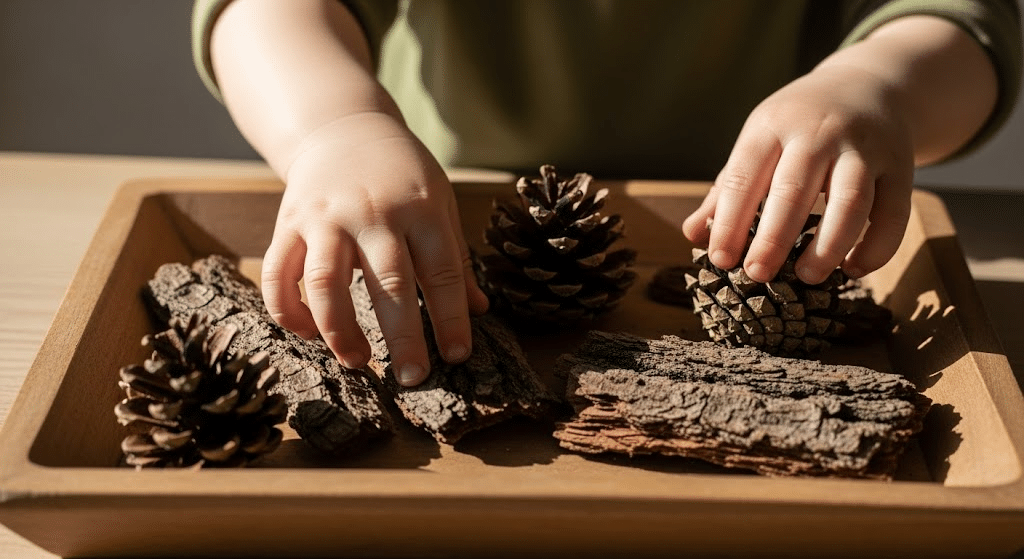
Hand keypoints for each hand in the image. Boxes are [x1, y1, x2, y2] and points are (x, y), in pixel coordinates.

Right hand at [261, 111, 489, 385]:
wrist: (343, 128)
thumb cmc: (402, 174)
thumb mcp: (440, 203)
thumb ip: (456, 258)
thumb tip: (479, 310)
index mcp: (420, 208)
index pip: (441, 272)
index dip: (450, 318)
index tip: (457, 356)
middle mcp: (373, 212)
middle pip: (388, 283)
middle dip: (402, 337)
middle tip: (413, 378)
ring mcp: (326, 217)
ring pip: (326, 282)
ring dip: (340, 330)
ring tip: (358, 362)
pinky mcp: (289, 223)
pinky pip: (280, 273)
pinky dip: (288, 310)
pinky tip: (307, 335)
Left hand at [682, 62, 914, 284]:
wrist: (868, 84)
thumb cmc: (798, 125)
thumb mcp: (758, 143)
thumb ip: (726, 191)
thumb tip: (692, 235)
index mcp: (772, 126)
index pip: (744, 178)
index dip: (729, 223)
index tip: (721, 260)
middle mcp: (819, 132)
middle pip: (794, 190)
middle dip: (773, 240)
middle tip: (757, 276)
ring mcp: (864, 147)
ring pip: (851, 201)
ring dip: (828, 246)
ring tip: (808, 278)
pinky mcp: (901, 165)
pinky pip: (894, 212)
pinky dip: (877, 247)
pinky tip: (854, 269)